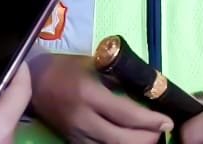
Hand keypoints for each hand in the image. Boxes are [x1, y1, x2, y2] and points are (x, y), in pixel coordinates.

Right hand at [29, 53, 172, 143]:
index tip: (167, 122)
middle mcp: (83, 119)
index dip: (150, 121)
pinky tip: (129, 140)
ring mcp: (77, 134)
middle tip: (162, 131)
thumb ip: (118, 79)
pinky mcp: (73, 142)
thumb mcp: (94, 65)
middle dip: (147, 138)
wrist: (35, 82)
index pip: (126, 114)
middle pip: (121, 140)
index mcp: (90, 95)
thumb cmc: (66, 68)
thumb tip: (148, 89)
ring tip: (149, 137)